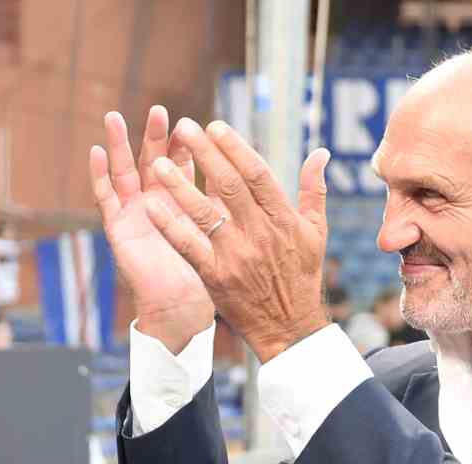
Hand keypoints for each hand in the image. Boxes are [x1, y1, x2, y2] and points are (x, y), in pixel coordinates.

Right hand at [89, 107, 214, 353]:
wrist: (184, 311)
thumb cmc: (209, 278)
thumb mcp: (225, 236)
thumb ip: (232, 206)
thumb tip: (255, 180)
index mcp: (181, 202)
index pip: (184, 164)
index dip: (189, 144)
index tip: (196, 123)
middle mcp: (156, 203)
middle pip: (154, 161)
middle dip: (155, 136)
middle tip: (159, 110)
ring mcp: (134, 214)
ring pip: (125, 172)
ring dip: (119, 145)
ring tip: (113, 118)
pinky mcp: (118, 230)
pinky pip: (105, 199)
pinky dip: (99, 175)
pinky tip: (95, 153)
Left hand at [143, 119, 330, 362]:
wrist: (290, 327)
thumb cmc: (302, 275)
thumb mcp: (315, 232)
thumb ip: (314, 190)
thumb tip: (320, 152)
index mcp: (283, 219)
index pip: (257, 174)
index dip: (235, 148)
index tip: (216, 126)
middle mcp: (260, 234)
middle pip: (229, 186)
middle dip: (205, 153)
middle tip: (184, 127)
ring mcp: (236, 256)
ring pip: (205, 213)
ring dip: (180, 185)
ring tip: (158, 161)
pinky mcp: (216, 276)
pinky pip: (188, 247)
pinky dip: (169, 226)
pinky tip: (151, 206)